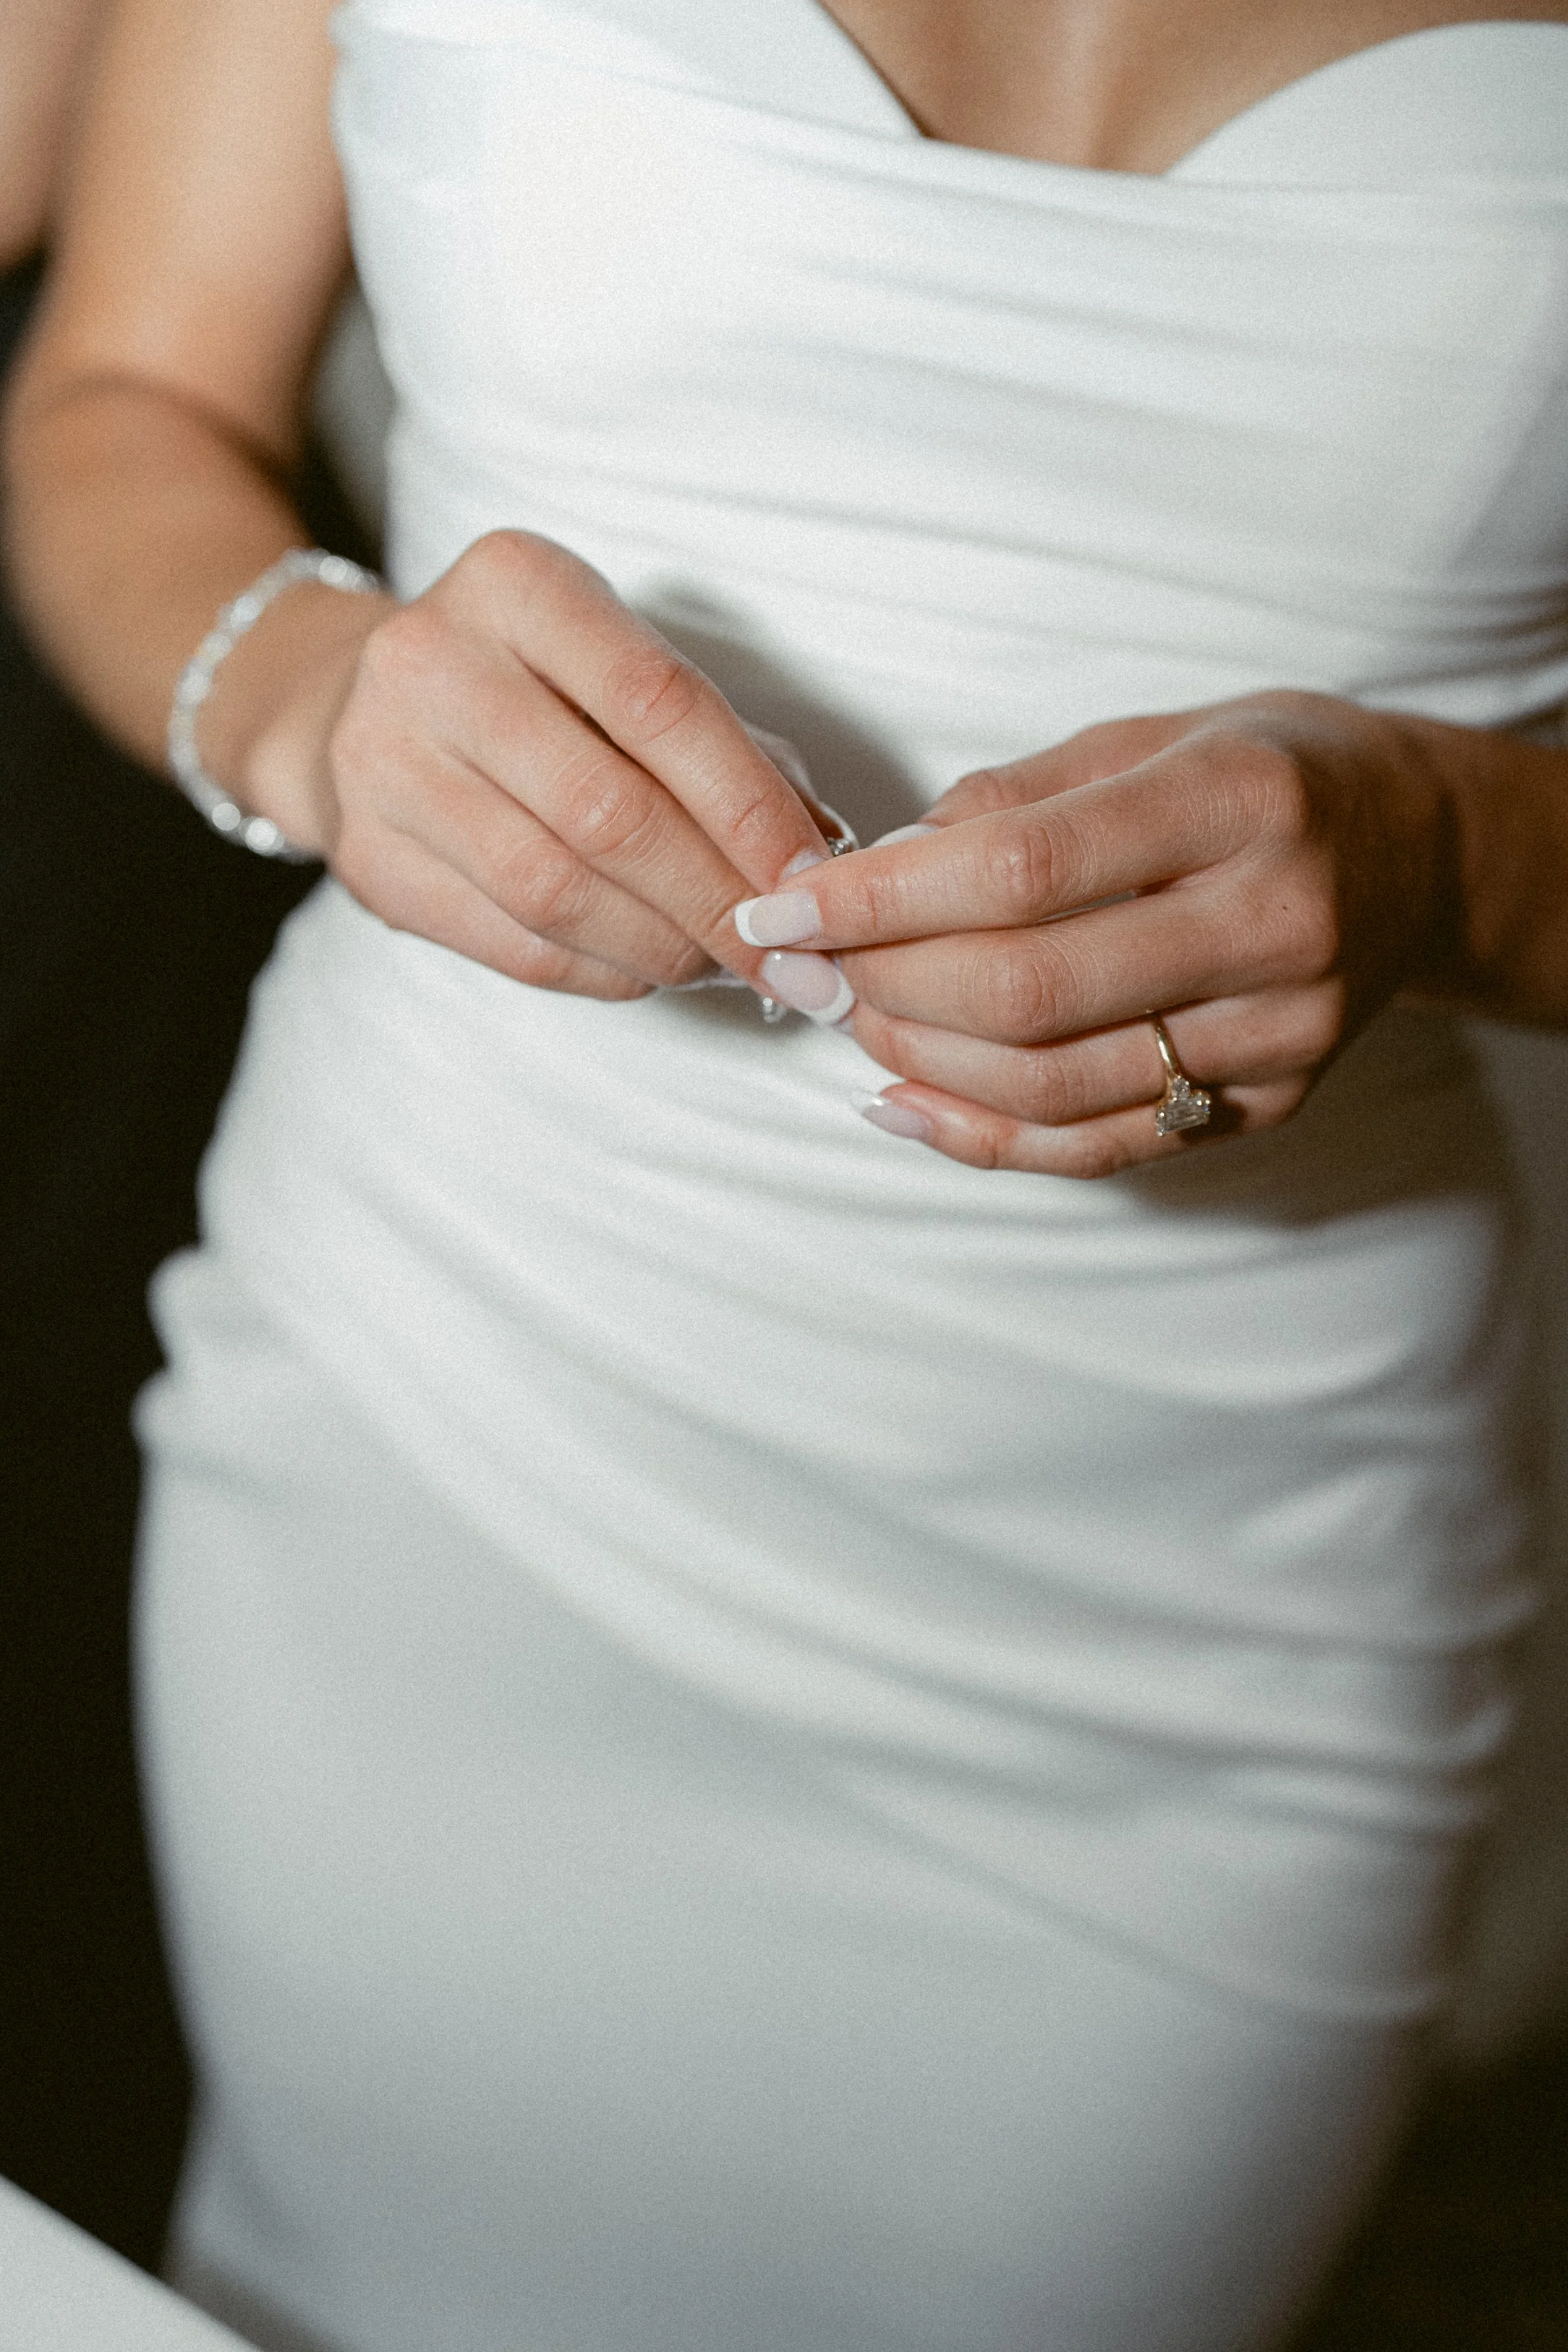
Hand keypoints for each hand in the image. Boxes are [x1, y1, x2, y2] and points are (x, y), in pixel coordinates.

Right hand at [241, 530, 836, 1000]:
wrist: (347, 704)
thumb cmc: (530, 688)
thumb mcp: (617, 665)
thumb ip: (722, 744)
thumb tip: (820, 857)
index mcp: (519, 586)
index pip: (661, 705)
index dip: (749, 807)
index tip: (813, 878)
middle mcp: (435, 663)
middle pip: (609, 813)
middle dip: (716, 899)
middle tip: (785, 953)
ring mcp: (385, 764)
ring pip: (558, 893)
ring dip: (666, 946)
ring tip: (727, 962)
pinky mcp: (370, 862)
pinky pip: (514, 945)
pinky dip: (606, 971)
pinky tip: (651, 966)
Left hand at [731, 692, 1454, 1175]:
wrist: (1422, 853)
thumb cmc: (1265, 775)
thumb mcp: (1150, 734)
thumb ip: (1014, 799)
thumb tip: (873, 869)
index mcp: (1240, 801)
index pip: (1022, 871)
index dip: (879, 900)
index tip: (780, 905)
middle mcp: (1273, 924)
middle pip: (1029, 993)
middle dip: (883, 988)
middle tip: (802, 968)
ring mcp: (1281, 1032)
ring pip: (1056, 1086)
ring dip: (920, 1064)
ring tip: (848, 1021)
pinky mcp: (1270, 1104)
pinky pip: (1101, 1147)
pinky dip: (985, 1138)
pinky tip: (904, 1103)